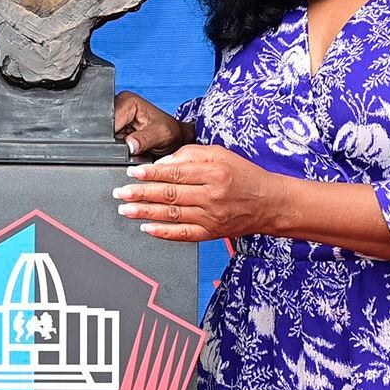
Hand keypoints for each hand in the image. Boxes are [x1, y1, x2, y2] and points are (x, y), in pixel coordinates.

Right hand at [112, 90, 190, 156]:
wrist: (173, 138)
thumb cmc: (170, 132)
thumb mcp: (161, 135)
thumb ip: (144, 139)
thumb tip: (129, 146)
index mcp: (128, 100)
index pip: (110, 120)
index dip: (116, 135)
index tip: (128, 143)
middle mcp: (119, 104)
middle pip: (106, 129)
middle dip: (117, 140)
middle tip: (136, 143)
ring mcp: (116, 116)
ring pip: (106, 137)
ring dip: (119, 144)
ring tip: (136, 143)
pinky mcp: (116, 126)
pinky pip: (110, 140)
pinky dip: (120, 146)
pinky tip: (131, 143)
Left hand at [112, 144, 274, 241]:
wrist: (268, 203)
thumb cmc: (244, 176)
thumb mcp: (221, 154)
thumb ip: (191, 155)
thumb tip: (163, 163)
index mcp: (213, 172)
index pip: (175, 172)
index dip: (151, 173)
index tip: (132, 172)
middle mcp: (211, 195)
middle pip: (170, 194)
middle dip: (141, 193)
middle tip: (121, 193)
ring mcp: (210, 217)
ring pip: (172, 215)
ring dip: (145, 213)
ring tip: (125, 210)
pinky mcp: (211, 233)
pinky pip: (183, 234)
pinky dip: (163, 233)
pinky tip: (147, 228)